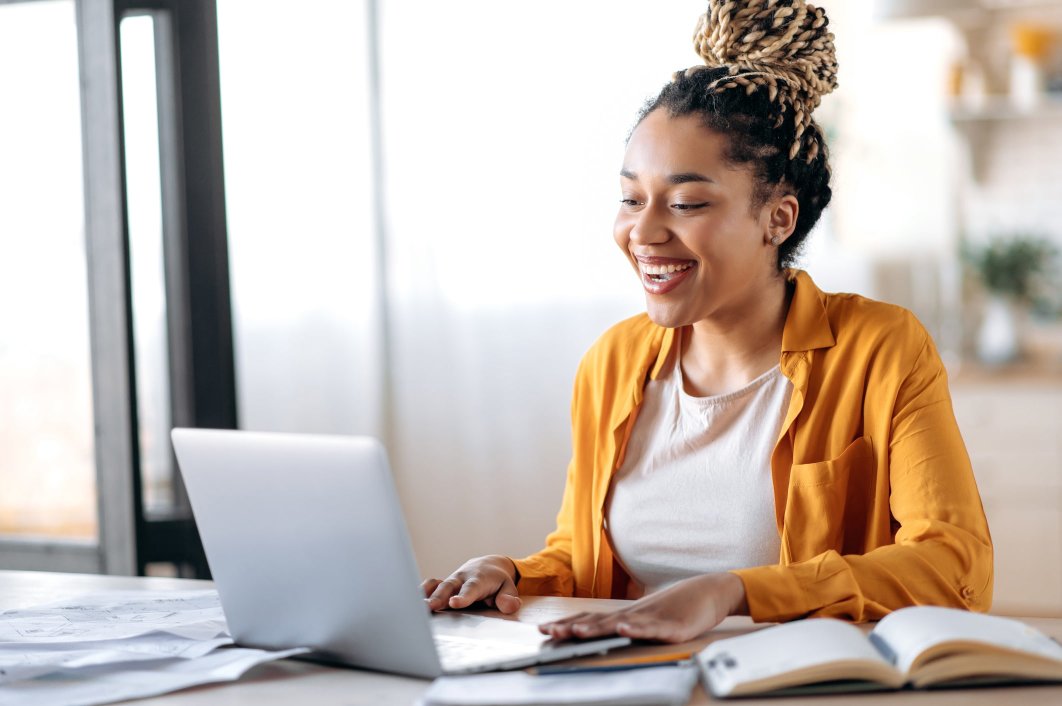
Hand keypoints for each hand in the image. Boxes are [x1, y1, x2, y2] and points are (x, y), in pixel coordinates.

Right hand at [422, 555, 521, 613]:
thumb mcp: (509, 588)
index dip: (463, 596)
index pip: (471, 588)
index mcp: (479, 580)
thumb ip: (509, 598)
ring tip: (416, 608)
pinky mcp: (443, 585)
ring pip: (437, 586)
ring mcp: (451, 581)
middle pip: (449, 587)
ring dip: (427, 595)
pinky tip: (411, 601)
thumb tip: (509, 606)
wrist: (488, 566)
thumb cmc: (498, 581)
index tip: (454, 603)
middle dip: (439, 597)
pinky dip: (422, 591)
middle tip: (430, 607)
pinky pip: (430, 585)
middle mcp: (462, 578)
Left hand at [538, 573, 746, 642]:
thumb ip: (625, 626)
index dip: (567, 624)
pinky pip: (654, 628)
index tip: (544, 630)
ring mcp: (653, 618)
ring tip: (577, 632)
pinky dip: (639, 629)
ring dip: (598, 628)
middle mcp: (634, 614)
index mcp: (626, 615)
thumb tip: (601, 633)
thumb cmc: (676, 607)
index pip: (591, 620)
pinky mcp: (673, 626)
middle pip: (599, 621)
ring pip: (621, 624)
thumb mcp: (646, 618)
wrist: (709, 592)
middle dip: (572, 628)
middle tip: (549, 633)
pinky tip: (626, 629)